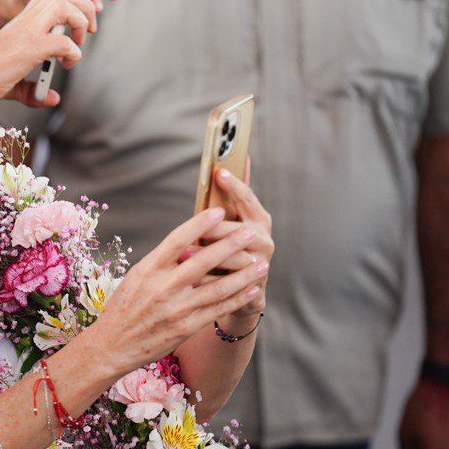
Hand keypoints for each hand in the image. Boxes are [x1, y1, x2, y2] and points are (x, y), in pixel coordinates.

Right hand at [0, 0, 97, 107]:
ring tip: (78, 44)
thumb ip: (34, 88)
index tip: (83, 15)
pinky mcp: (29, 48)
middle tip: (86, 31)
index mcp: (23, 19)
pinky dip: (73, 52)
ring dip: (81, 22)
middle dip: (85, 5)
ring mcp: (28, 32)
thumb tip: (53, 98)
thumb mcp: (16, 81)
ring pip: (66, 6)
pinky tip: (65, 64)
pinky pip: (63, 41)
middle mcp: (26, 20)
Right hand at [91, 208, 269, 369]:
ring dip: (244, 274)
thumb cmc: (123, 307)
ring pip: (218, 287)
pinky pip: (218, 310)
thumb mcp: (135, 278)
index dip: (200, 224)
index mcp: (147, 270)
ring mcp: (176, 309)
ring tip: (262, 262)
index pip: (178, 240)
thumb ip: (160, 263)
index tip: (219, 211)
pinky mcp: (185, 328)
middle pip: (204, 260)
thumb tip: (189, 244)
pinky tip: (252, 289)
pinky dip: (237, 299)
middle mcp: (162, 288)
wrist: (111, 346)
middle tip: (250, 232)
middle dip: (231, 244)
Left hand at [179, 165, 273, 319]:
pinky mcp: (252, 286)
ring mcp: (261, 264)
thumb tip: (235, 161)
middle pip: (237, 230)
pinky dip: (208, 280)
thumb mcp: (232, 222)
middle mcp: (264, 239)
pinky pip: (229, 283)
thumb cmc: (230, 244)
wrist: (246, 287)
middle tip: (192, 227)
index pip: (248, 198)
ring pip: (234, 257)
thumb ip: (231, 197)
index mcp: (259, 219)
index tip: (219, 173)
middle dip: (212, 229)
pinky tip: (189, 279)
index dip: (235, 186)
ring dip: (207, 256)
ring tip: (184, 254)